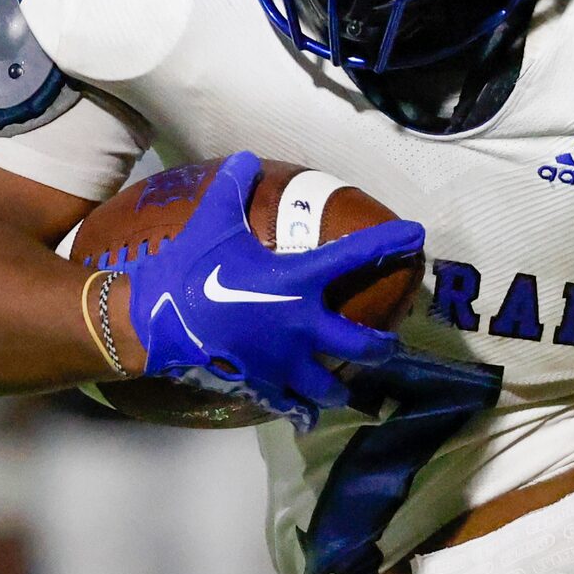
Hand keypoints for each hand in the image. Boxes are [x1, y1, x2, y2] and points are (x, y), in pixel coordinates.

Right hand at [121, 152, 424, 427]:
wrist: (156, 317)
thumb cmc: (191, 266)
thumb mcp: (213, 220)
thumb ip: (233, 187)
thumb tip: (245, 157)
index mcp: (300, 279)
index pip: (356, 255)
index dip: (390, 242)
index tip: (416, 236)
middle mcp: (304, 324)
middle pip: (364, 345)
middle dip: (383, 347)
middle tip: (389, 344)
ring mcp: (286, 361)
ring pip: (331, 386)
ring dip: (342, 387)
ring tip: (347, 389)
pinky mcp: (263, 384)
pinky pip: (292, 406)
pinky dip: (302, 413)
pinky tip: (309, 417)